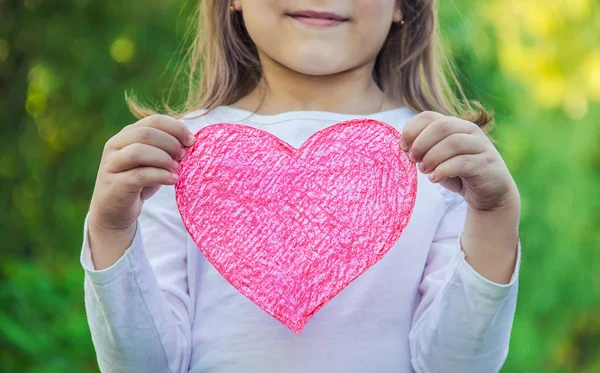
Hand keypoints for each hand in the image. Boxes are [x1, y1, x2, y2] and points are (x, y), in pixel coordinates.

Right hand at [87, 115, 194, 267]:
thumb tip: (190, 142)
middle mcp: (115, 145)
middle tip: (183, 156)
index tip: (191, 141)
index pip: (154, 120)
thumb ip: (165, 149)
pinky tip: (173, 180)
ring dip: (163, 159)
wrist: (114, 211)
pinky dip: (160, 176)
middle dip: (170, 143)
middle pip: (146, 133)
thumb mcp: (153, 162)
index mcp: (127, 134)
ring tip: (176, 169)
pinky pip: (140, 175)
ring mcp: (111, 164)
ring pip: (139, 151)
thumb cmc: (138, 183)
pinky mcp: (114, 184)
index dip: (176, 128)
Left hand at [400, 111, 518, 211]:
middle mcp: (470, 131)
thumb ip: (425, 151)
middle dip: (421, 143)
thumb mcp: (438, 160)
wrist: (490, 193)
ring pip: (452, 143)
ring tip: (424, 170)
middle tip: (413, 159)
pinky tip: (435, 178)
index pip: (429, 116)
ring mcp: (481, 146)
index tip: (403, 147)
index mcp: (455, 125)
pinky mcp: (486, 164)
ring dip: (432, 157)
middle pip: (441, 126)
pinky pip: (462, 163)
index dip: (412, 130)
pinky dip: (443, 170)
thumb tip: (405, 147)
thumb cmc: (459, 174)